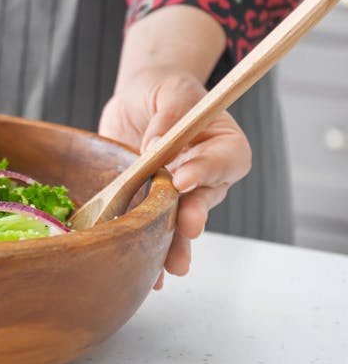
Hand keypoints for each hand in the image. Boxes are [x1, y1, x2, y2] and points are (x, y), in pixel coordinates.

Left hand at [101, 7, 251, 288]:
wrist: (138, 102)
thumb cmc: (163, 90)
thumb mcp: (170, 90)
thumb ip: (169, 114)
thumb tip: (157, 145)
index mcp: (221, 144)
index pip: (225, 160)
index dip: (206, 171)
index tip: (183, 179)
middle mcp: (206, 175)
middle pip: (205, 199)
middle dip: (194, 216)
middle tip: (186, 228)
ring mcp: (179, 194)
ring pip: (182, 223)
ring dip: (176, 245)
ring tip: (169, 266)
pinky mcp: (151, 204)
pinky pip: (154, 230)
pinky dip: (151, 252)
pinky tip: (148, 273)